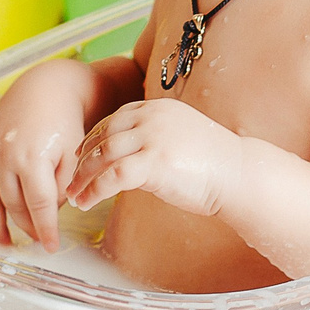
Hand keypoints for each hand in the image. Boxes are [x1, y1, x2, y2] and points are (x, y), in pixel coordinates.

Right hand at [0, 65, 87, 250]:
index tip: (50, 246)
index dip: (45, 229)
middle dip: (24, 227)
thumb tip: (52, 213)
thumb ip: (64, 185)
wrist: (44, 88)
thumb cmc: (64, 121)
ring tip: (2, 243)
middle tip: (34, 241)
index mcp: (32, 159)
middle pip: (12, 204)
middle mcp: (4, 157)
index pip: (38, 206)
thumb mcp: (73, 153)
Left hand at [67, 98, 241, 218]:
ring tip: (73, 195)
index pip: (113, 119)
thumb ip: (153, 138)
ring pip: (102, 155)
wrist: (239, 174)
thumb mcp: (179, 137)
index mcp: (157, 108)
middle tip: (70, 180)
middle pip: (103, 136)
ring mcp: (152, 138)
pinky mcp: (154, 162)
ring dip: (83, 178)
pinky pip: (112, 176)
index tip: (80, 155)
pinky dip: (94, 190)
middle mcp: (151, 117)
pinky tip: (88, 201)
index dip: (92, 139)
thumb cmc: (213, 162)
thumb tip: (128, 157)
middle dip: (82, 160)